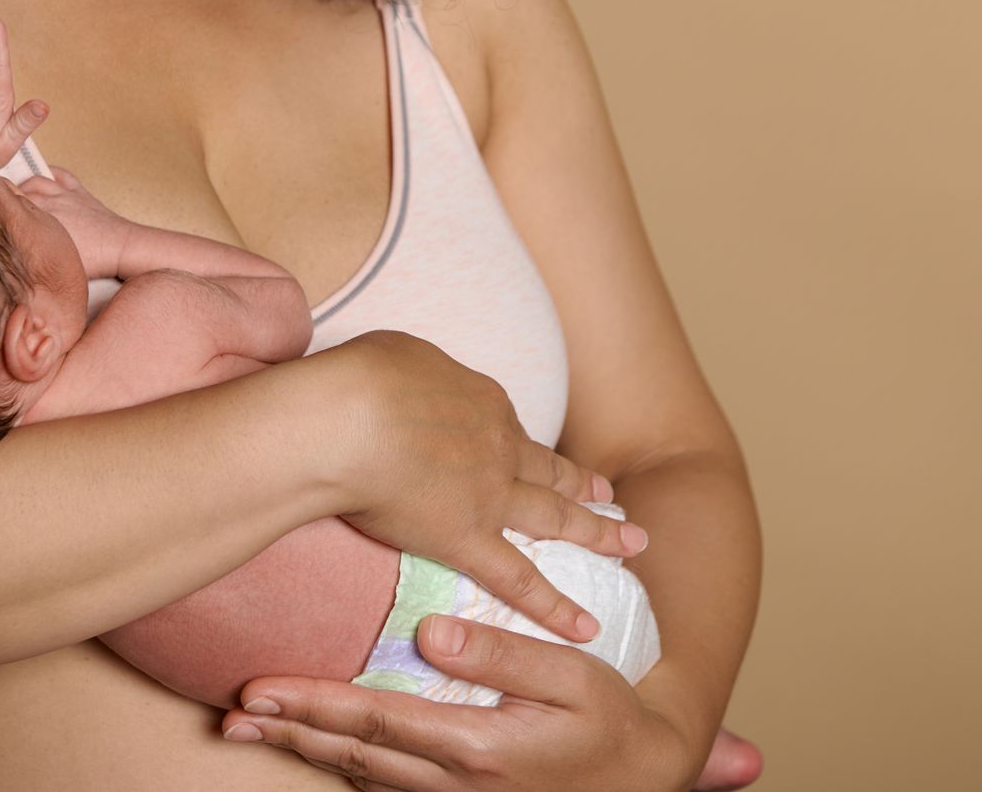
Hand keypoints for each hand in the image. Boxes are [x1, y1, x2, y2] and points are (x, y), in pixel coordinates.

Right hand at [17, 167, 128, 278]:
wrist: (122, 247)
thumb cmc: (93, 260)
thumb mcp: (54, 263)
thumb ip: (30, 255)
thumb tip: (9, 260)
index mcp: (43, 218)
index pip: (10, 203)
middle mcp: (51, 201)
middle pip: (20, 190)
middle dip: (4, 192)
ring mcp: (66, 195)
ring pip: (37, 181)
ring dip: (23, 184)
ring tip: (13, 189)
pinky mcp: (80, 193)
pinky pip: (61, 176)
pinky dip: (50, 174)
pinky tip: (44, 176)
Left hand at [221, 615, 698, 790]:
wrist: (647, 776)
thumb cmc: (612, 720)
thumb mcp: (575, 677)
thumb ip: (504, 653)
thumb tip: (431, 632)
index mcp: (477, 746)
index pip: (375, 721)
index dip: (313, 704)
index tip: (260, 688)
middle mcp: (454, 783)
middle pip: (351, 755)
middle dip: (288, 730)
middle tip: (231, 712)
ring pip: (359, 777)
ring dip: (303, 749)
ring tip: (250, 726)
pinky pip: (384, 786)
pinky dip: (341, 767)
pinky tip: (314, 745)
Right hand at [328, 333, 646, 641]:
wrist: (350, 420)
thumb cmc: (363, 381)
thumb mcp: (401, 356)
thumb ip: (419, 378)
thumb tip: (413, 388)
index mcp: (484, 403)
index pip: (507, 426)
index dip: (521, 442)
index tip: (531, 452)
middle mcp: (500, 448)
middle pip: (550, 469)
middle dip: (585, 484)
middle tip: (613, 498)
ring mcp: (492, 497)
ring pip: (555, 517)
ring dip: (596, 532)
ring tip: (631, 544)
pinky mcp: (470, 541)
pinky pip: (522, 582)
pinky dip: (556, 607)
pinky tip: (585, 625)